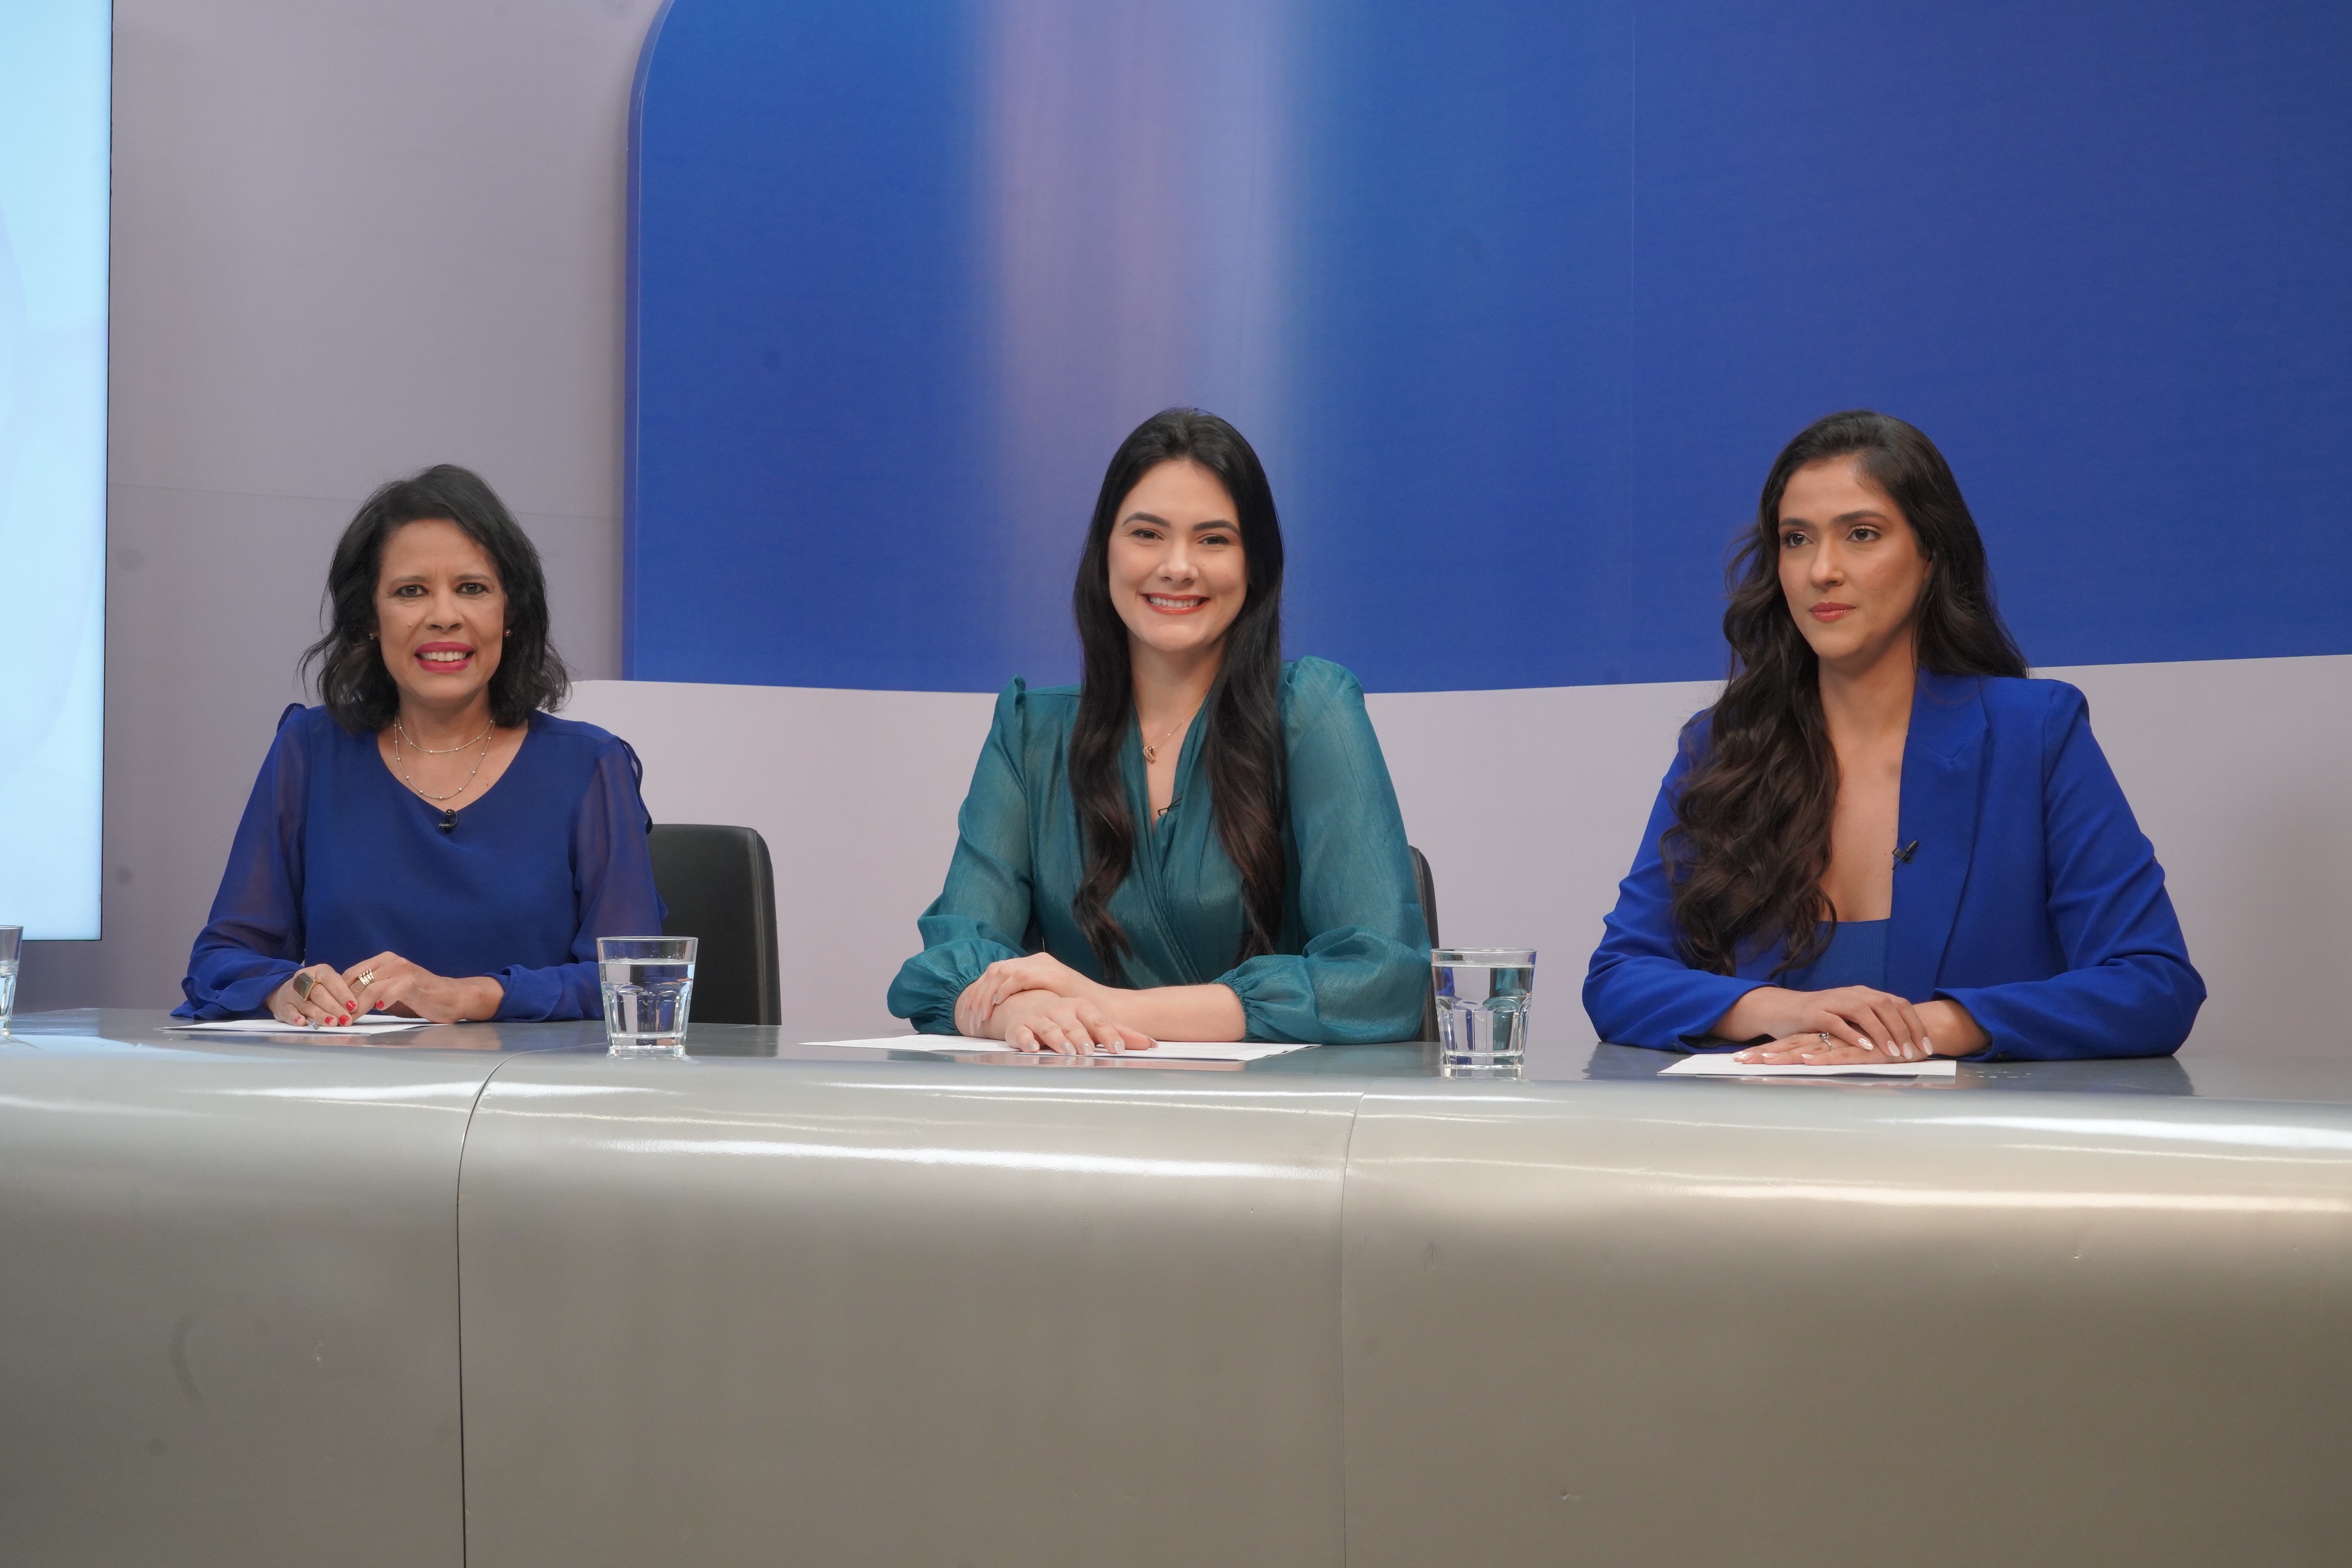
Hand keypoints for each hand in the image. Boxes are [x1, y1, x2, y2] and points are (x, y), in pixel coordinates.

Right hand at [268, 963, 361, 1025]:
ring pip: (307, 1004)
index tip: (353, 1006)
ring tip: (332, 1023)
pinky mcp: (282, 1006)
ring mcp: (291, 993)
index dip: (342, 993)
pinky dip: (295, 1017)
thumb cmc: (315, 989)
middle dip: (335, 1007)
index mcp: (319, 971)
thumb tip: (357, 1009)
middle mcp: (304, 980)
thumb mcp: (328, 984)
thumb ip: (341, 993)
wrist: (284, 991)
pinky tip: (302, 1022)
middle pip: (319, 993)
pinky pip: (288, 1011)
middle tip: (346, 1019)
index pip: (331, 979)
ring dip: (320, 1015)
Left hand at [341, 952, 502, 1023]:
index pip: (351, 974)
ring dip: (358, 1006)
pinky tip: (379, 1009)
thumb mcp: (391, 990)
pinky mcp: (414, 982)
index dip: (338, 993)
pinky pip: (394, 990)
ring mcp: (403, 971)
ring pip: (371, 988)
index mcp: (383, 961)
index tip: (331, 1011)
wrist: (452, 997)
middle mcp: (392, 962)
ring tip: (350, 1021)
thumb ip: (371, 991)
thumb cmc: (420, 996)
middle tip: (336, 1020)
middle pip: (358, 982)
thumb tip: (344, 1005)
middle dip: (345, 1003)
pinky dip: (384, 1000)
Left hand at [955, 953, 1101, 1035]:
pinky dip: (1005, 989)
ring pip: (1002, 972)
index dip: (979, 993)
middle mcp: (1037, 961)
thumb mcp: (1047, 1004)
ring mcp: (1045, 966)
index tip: (971, 1014)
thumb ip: (1028, 1002)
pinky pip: (1020, 977)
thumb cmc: (1078, 1014)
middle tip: (970, 1018)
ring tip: (981, 1015)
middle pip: (994, 970)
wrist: (1108, 1012)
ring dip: (987, 994)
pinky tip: (998, 1003)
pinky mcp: (1053, 975)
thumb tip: (1002, 1014)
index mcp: (1034, 966)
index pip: (996, 973)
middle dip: (978, 995)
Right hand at [984, 988, 1155, 1054]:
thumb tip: (1152, 1044)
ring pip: (1050, 1028)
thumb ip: (1119, 1033)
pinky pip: (1022, 1033)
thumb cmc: (1066, 1017)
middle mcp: (1061, 1010)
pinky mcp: (1019, 1027)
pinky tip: (1031, 1048)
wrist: (1027, 1005)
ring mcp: (1039, 1018)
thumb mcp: (1092, 1021)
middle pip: (1074, 1025)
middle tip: (1089, 1051)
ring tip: (1067, 1051)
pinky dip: (1026, 1040)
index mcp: (1082, 1007)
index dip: (1109, 1035)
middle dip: (1082, 1038)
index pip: (1098, 1021)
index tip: (1119, 1050)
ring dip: (1058, 1039)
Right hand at [1722, 984, 1934, 1060]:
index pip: (1898, 1004)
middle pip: (1886, 1005)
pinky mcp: (1815, 1013)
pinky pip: (1837, 1022)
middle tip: (1914, 1053)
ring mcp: (1834, 1002)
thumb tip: (1904, 1041)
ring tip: (1894, 1052)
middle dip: (1904, 1030)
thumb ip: (1874, 1023)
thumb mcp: (1851, 1017)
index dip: (1915, 1025)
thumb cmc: (1820, 1018)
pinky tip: (1865, 1047)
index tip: (1927, 1047)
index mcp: (1864, 994)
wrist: (1782, 1010)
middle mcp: (1852, 994)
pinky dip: (1853, 1034)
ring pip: (1865, 1012)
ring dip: (1882, 1032)